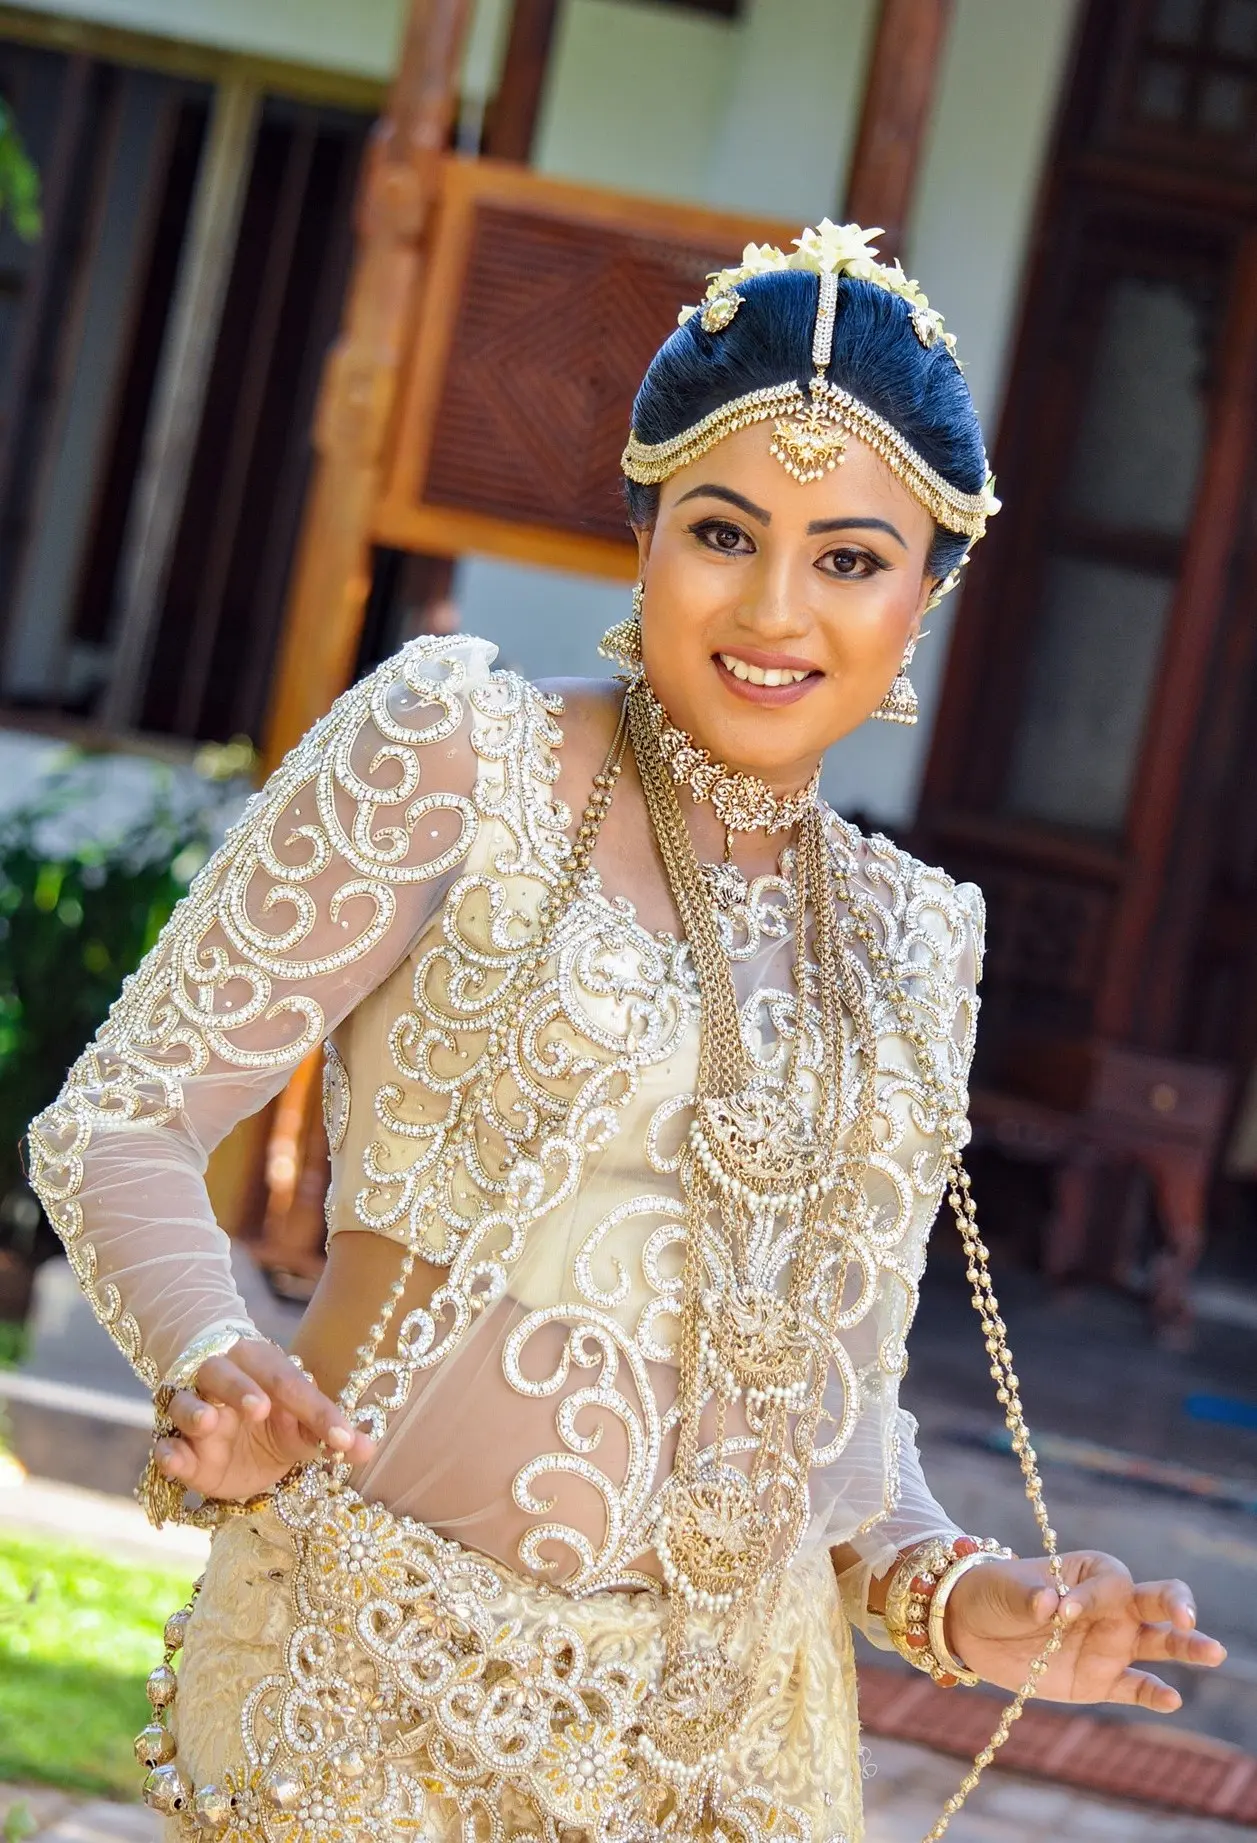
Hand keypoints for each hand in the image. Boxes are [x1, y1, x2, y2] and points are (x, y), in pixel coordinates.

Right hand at [154, 1340, 374, 1503]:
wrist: (228, 1430)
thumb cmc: (273, 1417)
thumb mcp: (302, 1426)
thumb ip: (329, 1435)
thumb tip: (369, 1449)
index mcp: (262, 1366)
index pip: (291, 1384)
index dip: (319, 1412)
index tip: (344, 1440)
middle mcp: (222, 1381)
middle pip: (224, 1374)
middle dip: (240, 1389)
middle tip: (260, 1408)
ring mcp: (194, 1412)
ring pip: (184, 1402)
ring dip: (195, 1411)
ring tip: (207, 1423)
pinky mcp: (177, 1447)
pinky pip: (164, 1444)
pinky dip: (167, 1452)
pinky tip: (173, 1459)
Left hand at [945, 1551, 1225, 1710]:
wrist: (971, 1628)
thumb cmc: (995, 1592)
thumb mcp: (1005, 1588)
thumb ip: (1029, 1595)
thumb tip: (1047, 1604)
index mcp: (1091, 1572)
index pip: (1113, 1581)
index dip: (1093, 1598)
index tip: (1060, 1611)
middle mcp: (1111, 1607)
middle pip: (1155, 1600)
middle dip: (1176, 1604)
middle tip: (1185, 1616)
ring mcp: (1109, 1644)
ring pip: (1159, 1644)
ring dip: (1186, 1647)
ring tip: (1212, 1651)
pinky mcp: (1099, 1680)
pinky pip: (1135, 1687)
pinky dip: (1153, 1694)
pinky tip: (1171, 1699)